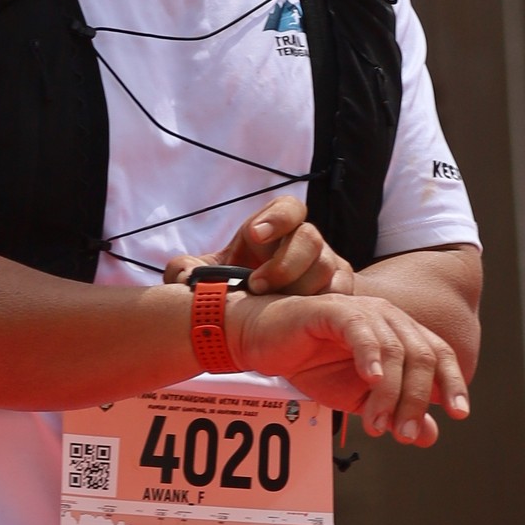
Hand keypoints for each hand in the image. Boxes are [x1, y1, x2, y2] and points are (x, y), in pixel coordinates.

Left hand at [164, 193, 352, 302]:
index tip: (253, 234)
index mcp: (278, 227)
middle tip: (257, 285)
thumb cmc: (241, 286)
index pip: (288, 208)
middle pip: (310, 238)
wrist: (272, 311)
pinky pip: (342, 292)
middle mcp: (307, 241)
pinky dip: (323, 304)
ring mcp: (328, 263)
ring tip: (273, 307)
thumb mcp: (212, 276)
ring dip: (300, 289)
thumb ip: (188, 270)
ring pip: (327, 267)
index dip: (275, 218)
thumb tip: (182, 273)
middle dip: (284, 263)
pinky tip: (300, 316)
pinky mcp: (341, 288)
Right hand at [229, 286, 469, 445]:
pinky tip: (370, 381)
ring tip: (376, 426)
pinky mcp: (333, 311)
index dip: (452, 383)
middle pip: (422, 357)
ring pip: (394, 351)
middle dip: (417, 400)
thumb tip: (429, 436)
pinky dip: (370, 356)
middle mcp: (389, 318)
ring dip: (390, 394)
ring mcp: (363, 312)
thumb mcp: (358, 398)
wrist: (265, 343)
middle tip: (405, 435)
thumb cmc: (313, 365)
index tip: (459, 414)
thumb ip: (393, 413)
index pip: (439, 355)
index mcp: (400, 334)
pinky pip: (360, 331)